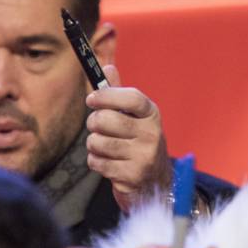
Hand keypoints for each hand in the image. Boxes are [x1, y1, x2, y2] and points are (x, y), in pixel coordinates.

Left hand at [85, 65, 171, 212]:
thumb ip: (119, 94)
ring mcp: (144, 156)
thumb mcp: (134, 117)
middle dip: (93, 123)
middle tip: (97, 127)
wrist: (155, 181)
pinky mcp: (132, 175)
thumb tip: (107, 67)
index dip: (107, 96)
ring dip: (94, 145)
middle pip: (106, 120)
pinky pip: (97, 162)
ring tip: (105, 147)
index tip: (91, 99)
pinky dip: (96, 162)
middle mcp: (152, 134)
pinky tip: (108, 163)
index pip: (131, 98)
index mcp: (152, 114)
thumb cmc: (138, 141)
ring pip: (97, 142)